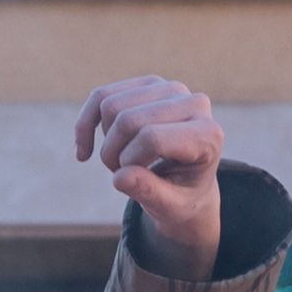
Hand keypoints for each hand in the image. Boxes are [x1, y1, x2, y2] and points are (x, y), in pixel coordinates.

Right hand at [75, 76, 225, 279]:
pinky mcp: (148, 84)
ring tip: (120, 162)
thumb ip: (149, 193)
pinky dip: (86, 125)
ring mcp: (170, 88)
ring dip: (105, 142)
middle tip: (123, 176)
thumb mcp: (170, 207)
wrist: (188, 183)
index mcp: (207, 134)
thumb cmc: (182, 197)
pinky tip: (84, 151)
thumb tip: (120, 178)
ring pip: (110, 106)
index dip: (130, 162)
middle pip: (127, 120)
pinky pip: (101, 97)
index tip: (133, 182)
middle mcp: (193, 103)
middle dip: (113, 154)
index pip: (151, 137)